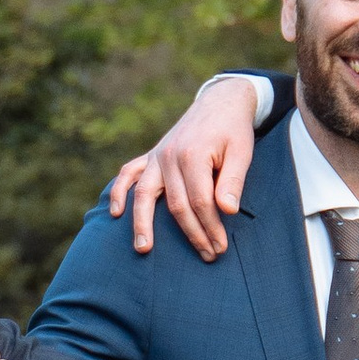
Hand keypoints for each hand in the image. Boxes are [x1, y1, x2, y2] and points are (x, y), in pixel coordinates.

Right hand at [104, 77, 259, 259]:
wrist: (219, 103)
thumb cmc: (233, 131)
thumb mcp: (242, 152)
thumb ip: (233, 181)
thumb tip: (228, 211)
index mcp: (193, 154)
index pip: (200, 201)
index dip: (210, 227)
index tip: (221, 247)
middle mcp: (169, 156)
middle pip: (176, 205)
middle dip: (192, 234)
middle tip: (208, 255)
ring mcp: (156, 156)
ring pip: (144, 194)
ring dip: (142, 223)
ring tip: (144, 249)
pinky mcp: (150, 156)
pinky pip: (128, 174)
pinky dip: (118, 192)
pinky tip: (116, 214)